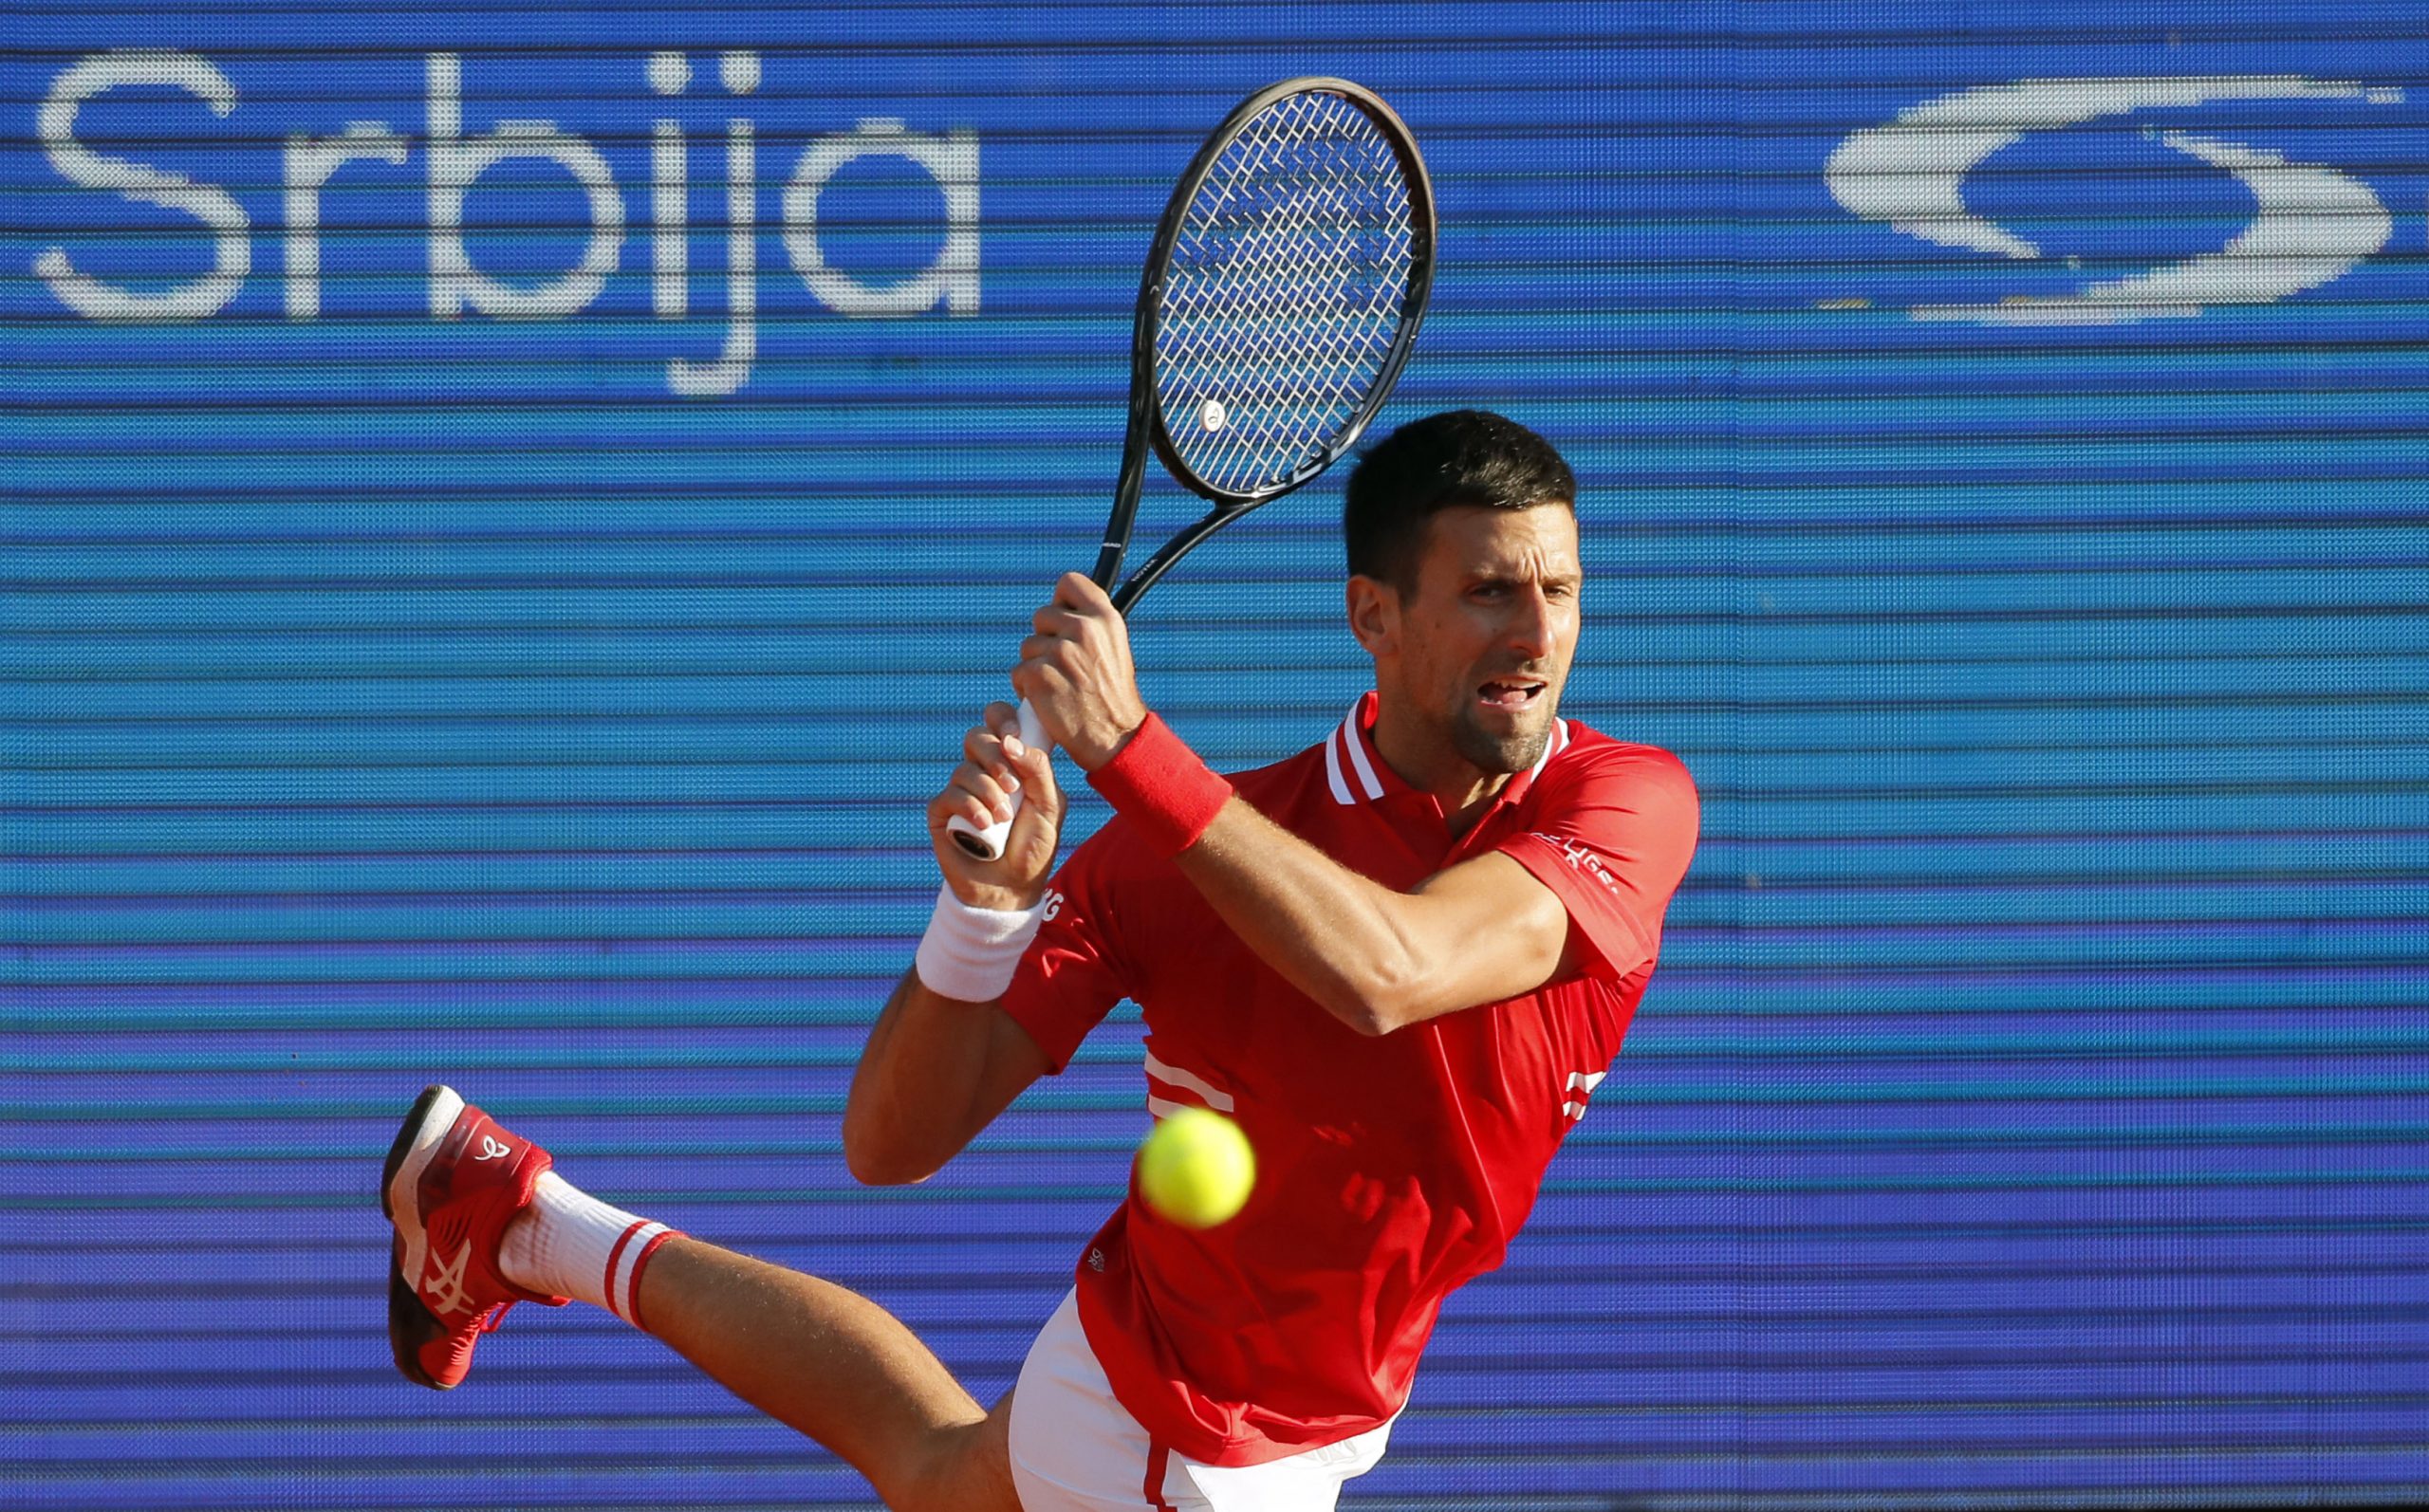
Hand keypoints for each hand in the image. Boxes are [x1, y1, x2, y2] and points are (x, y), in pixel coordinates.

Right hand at [926, 702, 1064, 909]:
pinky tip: (984, 826)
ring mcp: (961, 791)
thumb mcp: (1050, 807)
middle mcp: (983, 771)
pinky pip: (949, 795)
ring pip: (964, 768)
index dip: (1002, 719)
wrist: (1012, 889)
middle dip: (995, 757)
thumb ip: (1039, 770)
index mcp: (1010, 762)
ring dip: (987, 791)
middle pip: (976, 737)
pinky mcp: (942, 813)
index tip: (1014, 735)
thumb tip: (1011, 742)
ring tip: (1003, 818)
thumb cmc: (1034, 847)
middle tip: (1012, 787)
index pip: (998, 721)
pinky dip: (969, 807)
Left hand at [1013, 572, 1148, 769]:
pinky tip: (1047, 701)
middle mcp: (1084, 629)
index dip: (1062, 601)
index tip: (1064, 618)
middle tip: (1064, 666)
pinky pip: (1019, 672)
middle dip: (1046, 639)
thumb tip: (1061, 605)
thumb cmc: (1110, 696)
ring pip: (1028, 646)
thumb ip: (1090, 624)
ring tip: (1059, 686)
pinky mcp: (1039, 675)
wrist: (1113, 738)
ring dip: (1036, 666)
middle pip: (1041, 616)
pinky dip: (1027, 688)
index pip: (1069, 583)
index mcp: (1105, 618)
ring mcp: (1060, 652)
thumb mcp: (1112, 649)